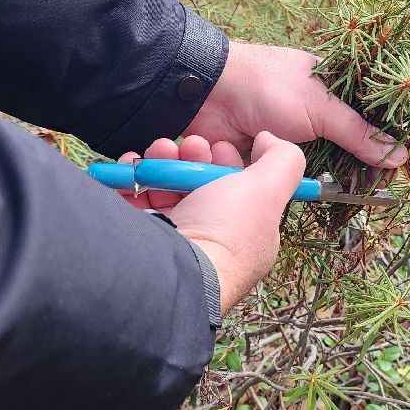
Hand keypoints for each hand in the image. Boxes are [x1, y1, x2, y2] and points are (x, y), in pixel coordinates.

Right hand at [117, 132, 305, 313]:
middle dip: (190, 157)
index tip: (218, 146)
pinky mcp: (138, 237)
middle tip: (184, 146)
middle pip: (198, 184)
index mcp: (243, 233)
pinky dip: (128, 180)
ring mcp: (172, 240)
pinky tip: (130, 167)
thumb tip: (270, 139)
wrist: (168, 269)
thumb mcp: (267, 190)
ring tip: (155, 152)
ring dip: (158, 162)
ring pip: (162, 188)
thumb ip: (282, 161)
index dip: (228, 161)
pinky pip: (131, 200)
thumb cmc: (223, 233)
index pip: (238, 189)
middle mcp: (209, 238)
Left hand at [186, 42, 406, 168]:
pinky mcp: (261, 158)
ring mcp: (284, 137)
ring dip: (309, 177)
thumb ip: (359, 134)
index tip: (390, 172)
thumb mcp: (322, 108)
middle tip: (362, 188)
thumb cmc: (269, 87)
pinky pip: (281, 178)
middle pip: (339, 150)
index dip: (376, 147)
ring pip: (309, 169)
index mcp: (329, 91)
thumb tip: (399, 156)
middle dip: (345, 169)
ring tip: (320, 187)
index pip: (364, 122)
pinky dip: (283, 183)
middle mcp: (309, 115)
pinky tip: (290, 187)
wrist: (208, 93)